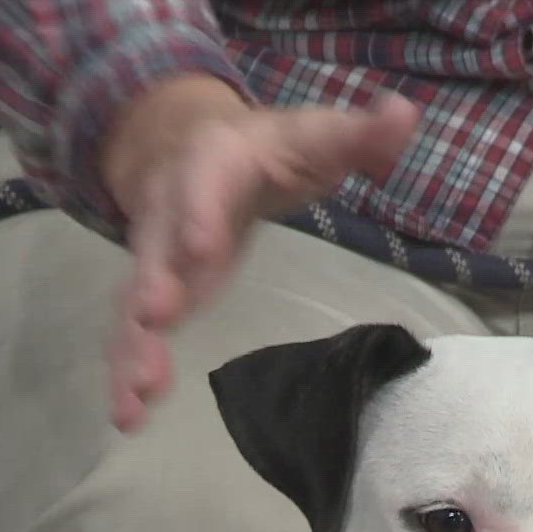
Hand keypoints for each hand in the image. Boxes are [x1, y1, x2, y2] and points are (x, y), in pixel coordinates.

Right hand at [100, 76, 419, 430]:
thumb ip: (358, 134)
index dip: (202, 212)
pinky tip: (132, 416)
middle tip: (154, 318)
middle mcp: (171, 210)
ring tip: (137, 395)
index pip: (205, 183)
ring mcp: (157, 256)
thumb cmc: (266, 150)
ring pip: (136, 302)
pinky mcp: (154, 295)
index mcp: (213, 163)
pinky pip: (134, 334)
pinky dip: (129, 372)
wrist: (189, 149)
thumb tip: (403, 115)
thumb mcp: (313, 136)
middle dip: (154, 285)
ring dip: (135, 347)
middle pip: (158, 248)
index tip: (203, 248)